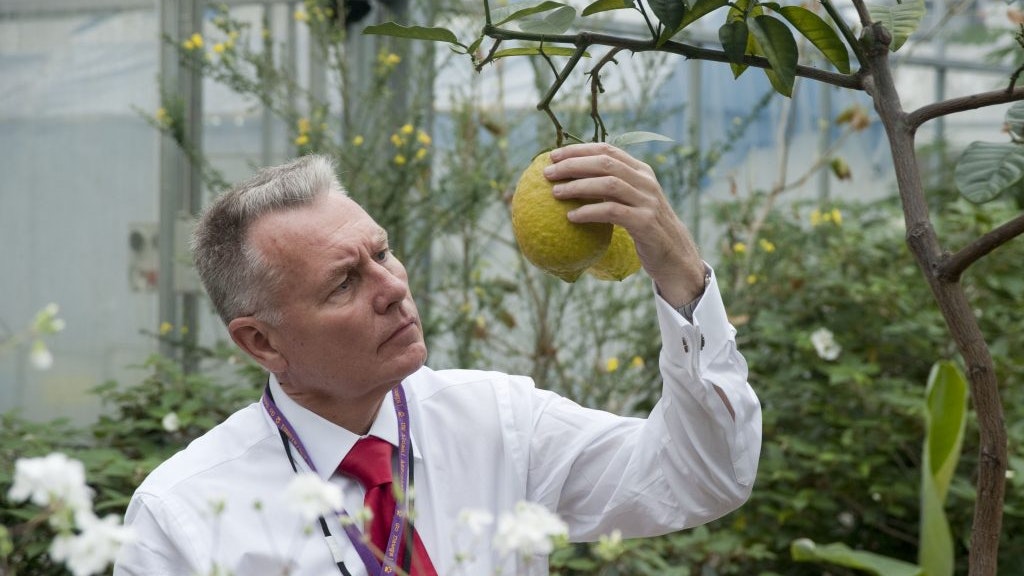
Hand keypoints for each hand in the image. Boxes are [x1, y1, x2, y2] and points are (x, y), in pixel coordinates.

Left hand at [545, 143, 705, 306]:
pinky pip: (612, 211)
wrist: (675, 255)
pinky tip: (571, 216)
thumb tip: (572, 179)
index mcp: (641, 171)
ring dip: (578, 186)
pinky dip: (589, 212)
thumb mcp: (632, 200)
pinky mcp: (645, 222)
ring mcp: (647, 201)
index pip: (607, 150)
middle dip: (573, 165)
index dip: (579, 150)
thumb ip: (612, 186)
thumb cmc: (645, 227)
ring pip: (608, 184)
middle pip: (605, 163)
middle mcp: (646, 182)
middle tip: (548, 173)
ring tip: (555, 193)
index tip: (553, 156)